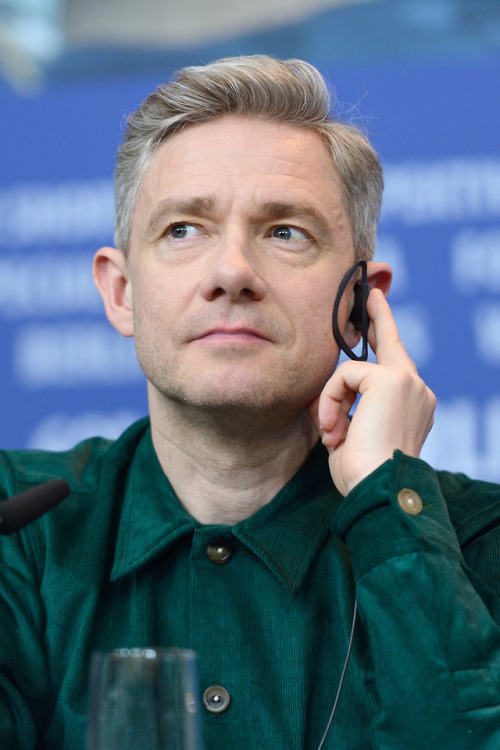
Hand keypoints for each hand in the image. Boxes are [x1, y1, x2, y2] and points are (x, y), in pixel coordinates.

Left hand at [309, 289, 435, 496]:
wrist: (379, 489)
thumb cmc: (365, 476)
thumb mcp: (354, 438)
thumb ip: (350, 411)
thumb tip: (333, 397)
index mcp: (412, 406)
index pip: (397, 365)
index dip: (387, 336)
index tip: (378, 309)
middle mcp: (417, 391)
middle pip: (391, 345)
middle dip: (380, 317)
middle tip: (371, 295)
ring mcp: (407, 382)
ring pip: (352, 371)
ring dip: (332, 401)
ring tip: (333, 433)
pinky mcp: (391, 379)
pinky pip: (344, 376)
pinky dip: (330, 401)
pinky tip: (335, 429)